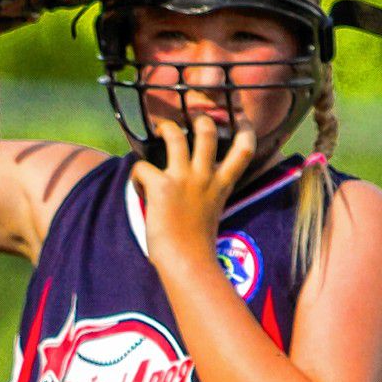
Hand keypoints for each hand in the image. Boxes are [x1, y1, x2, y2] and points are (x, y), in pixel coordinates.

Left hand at [132, 104, 256, 263]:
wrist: (187, 260)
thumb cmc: (197, 246)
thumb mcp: (212, 212)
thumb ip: (208, 196)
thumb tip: (192, 193)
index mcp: (221, 184)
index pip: (244, 150)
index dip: (246, 131)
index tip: (242, 120)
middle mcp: (205, 176)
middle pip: (207, 133)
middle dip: (200, 120)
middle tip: (191, 122)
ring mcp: (183, 178)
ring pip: (175, 136)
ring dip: (166, 129)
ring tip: (161, 129)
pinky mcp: (161, 185)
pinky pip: (142, 167)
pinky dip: (136, 175)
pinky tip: (138, 186)